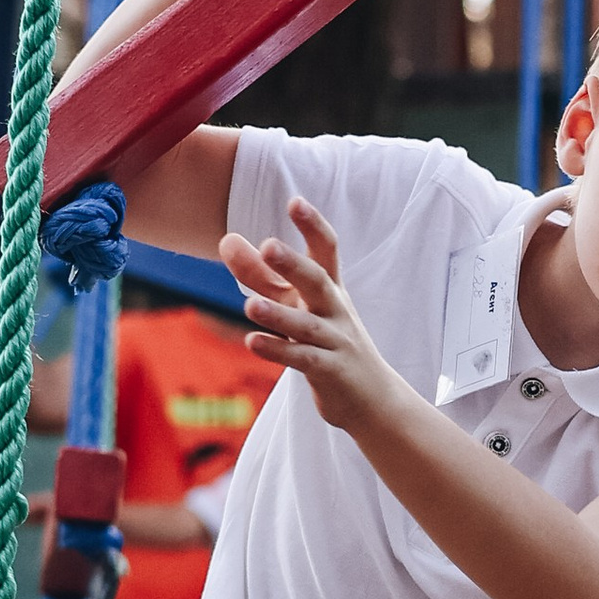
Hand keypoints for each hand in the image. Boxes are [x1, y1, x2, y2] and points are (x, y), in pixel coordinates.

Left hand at [221, 200, 402, 436]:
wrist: (371, 398)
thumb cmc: (327, 341)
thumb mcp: (296, 305)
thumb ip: (261, 275)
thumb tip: (227, 241)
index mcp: (330, 288)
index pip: (326, 250)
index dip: (313, 226)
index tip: (295, 201)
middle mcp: (336, 310)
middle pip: (318, 281)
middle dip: (294, 264)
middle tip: (269, 245)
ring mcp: (335, 341)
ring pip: (307, 325)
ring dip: (278, 314)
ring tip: (249, 306)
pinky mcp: (330, 372)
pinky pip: (303, 359)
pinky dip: (278, 350)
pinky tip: (253, 342)